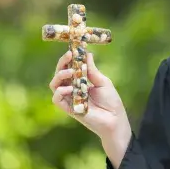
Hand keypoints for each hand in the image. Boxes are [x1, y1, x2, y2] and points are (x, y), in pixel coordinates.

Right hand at [49, 50, 131, 168]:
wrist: (115, 119)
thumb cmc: (111, 101)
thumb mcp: (103, 81)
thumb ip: (92, 70)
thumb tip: (87, 54)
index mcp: (81, 80)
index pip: (70, 67)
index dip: (69, 58)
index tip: (74, 49)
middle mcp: (73, 88)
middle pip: (60, 74)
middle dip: (62, 63)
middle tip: (69, 55)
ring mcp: (70, 98)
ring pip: (55, 85)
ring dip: (60, 75)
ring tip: (71, 72)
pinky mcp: (69, 108)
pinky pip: (57, 99)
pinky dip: (60, 92)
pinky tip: (69, 88)